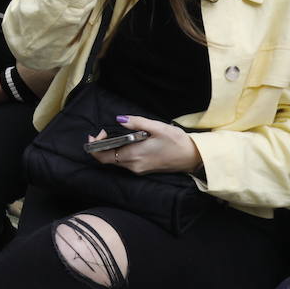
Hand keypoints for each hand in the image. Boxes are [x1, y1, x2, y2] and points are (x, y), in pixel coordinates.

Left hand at [86, 116, 202, 174]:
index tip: (98, 133)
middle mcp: (134, 166)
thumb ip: (136, 122)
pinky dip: (120, 152)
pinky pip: (125, 162)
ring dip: (112, 148)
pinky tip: (128, 141)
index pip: (103, 157)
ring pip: (116, 160)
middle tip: (106, 131)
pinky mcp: (143, 169)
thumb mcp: (157, 127)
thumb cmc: (177, 142)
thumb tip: (119, 119)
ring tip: (117, 134)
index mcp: (134, 155)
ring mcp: (138, 169)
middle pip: (108, 159)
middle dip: (102, 145)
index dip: (95, 146)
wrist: (194, 157)